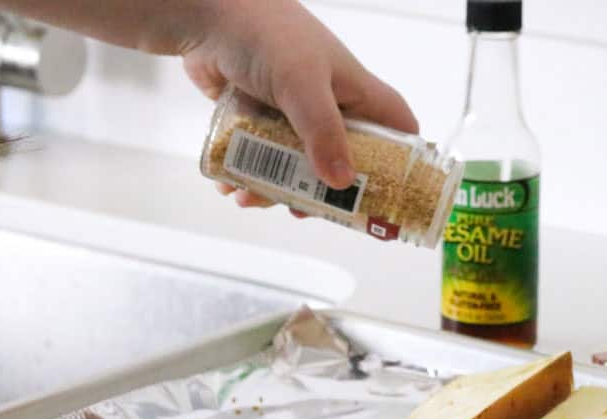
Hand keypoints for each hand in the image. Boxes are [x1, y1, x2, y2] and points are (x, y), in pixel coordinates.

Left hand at [180, 0, 416, 205]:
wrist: (203, 13)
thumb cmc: (265, 35)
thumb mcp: (302, 83)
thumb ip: (323, 132)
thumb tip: (341, 184)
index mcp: (355, 93)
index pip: (398, 129)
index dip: (403, 163)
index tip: (390, 196)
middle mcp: (330, 106)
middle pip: (345, 161)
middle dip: (326, 192)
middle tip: (309, 211)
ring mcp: (293, 114)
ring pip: (297, 165)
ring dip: (276, 188)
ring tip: (252, 198)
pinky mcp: (259, 118)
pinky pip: (262, 157)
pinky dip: (248, 175)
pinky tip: (232, 185)